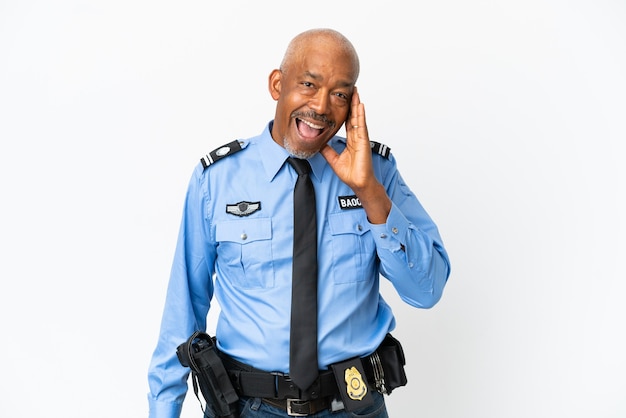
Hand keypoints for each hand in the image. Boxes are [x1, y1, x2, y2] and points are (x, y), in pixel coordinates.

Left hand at [320, 88, 391, 223]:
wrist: (358, 183)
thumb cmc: (351, 173)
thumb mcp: (333, 159)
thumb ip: (327, 150)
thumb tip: (317, 143)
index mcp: (351, 140)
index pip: (347, 121)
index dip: (345, 110)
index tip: (343, 99)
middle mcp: (357, 137)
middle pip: (354, 116)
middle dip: (352, 102)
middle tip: (351, 89)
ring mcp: (361, 138)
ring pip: (358, 117)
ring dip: (357, 104)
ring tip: (355, 92)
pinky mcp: (363, 141)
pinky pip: (361, 126)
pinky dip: (360, 115)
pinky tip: (360, 105)